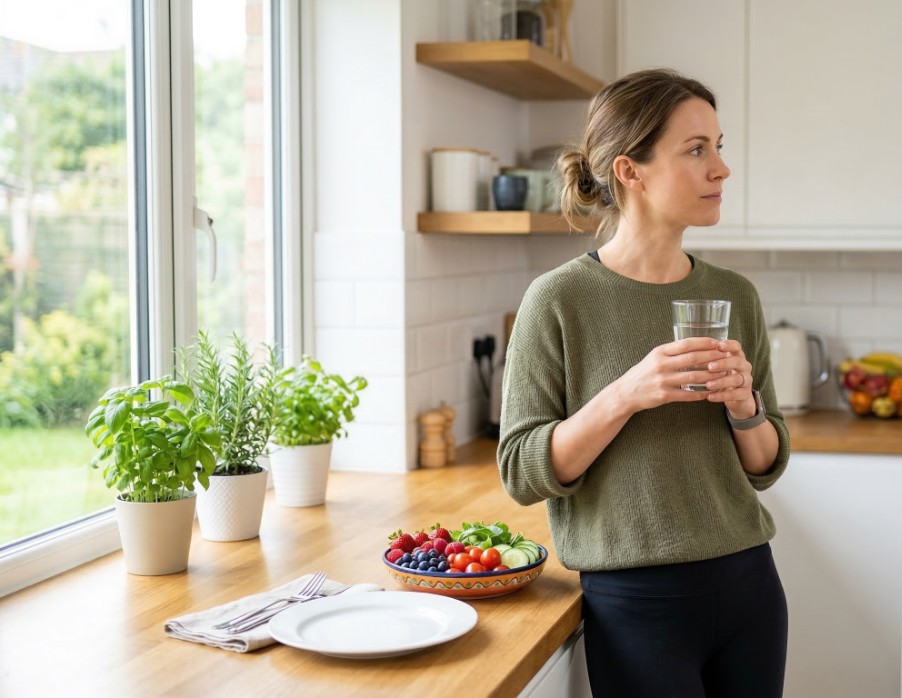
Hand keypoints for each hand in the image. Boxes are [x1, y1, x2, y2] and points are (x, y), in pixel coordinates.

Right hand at [614, 337, 730, 411]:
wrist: (626, 392)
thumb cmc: (642, 373)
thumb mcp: (654, 357)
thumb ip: (672, 352)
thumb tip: (695, 345)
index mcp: (660, 352)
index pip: (686, 344)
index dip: (704, 342)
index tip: (718, 342)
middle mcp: (661, 365)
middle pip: (692, 358)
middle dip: (712, 356)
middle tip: (727, 356)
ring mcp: (663, 381)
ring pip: (693, 377)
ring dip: (711, 375)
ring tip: (724, 374)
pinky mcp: (664, 395)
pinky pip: (688, 394)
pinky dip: (701, 393)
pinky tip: (710, 392)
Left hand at [703, 339, 756, 417]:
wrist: (736, 397)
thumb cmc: (721, 376)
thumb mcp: (716, 365)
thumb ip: (707, 358)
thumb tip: (685, 352)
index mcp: (736, 356)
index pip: (736, 346)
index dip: (729, 345)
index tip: (719, 346)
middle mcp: (744, 366)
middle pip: (737, 361)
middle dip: (723, 363)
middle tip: (710, 367)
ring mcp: (746, 380)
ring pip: (737, 379)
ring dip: (721, 381)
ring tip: (708, 384)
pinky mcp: (745, 394)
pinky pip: (735, 394)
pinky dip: (722, 395)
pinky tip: (710, 396)